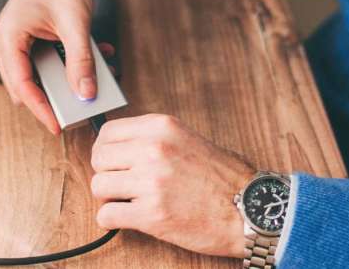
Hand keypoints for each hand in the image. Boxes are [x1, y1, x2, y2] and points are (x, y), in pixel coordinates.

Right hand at [0, 0, 99, 133]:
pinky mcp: (30, 40)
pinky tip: (97, 55)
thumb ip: (80, 60)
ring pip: (42, 75)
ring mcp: (16, 41)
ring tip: (99, 74)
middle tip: (86, 102)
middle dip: (59, 94)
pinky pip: (48, 62)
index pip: (21, 86)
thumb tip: (85, 92)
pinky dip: (71, 63)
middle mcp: (5, 42)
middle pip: (29, 85)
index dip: (41, 109)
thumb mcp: (76, 23)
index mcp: (7, 38)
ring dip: (69, 77)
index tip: (59, 126)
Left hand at [90, 114, 255, 256]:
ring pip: (99, 186)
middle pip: (99, 158)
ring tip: (128, 202)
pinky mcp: (151, 214)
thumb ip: (155, 139)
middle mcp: (153, 150)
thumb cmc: (225, 178)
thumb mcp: (189, 140)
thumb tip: (122, 148)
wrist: (249, 209)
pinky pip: (107, 215)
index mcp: (162, 128)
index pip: (108, 132)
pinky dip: (112, 220)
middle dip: (106, 174)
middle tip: (121, 185)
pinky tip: (127, 219)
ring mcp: (151, 182)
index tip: (113, 162)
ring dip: (109, 197)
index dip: (106, 149)